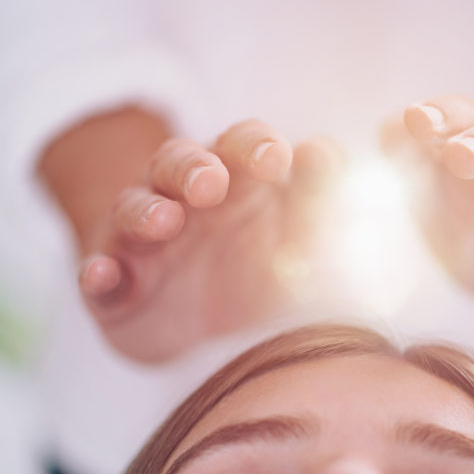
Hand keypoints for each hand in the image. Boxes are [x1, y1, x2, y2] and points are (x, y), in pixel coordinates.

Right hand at [76, 120, 341, 361]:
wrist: (192, 326)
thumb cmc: (258, 276)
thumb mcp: (302, 252)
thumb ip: (331, 224)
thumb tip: (376, 199)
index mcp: (240, 184)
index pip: (249, 147)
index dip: (265, 148)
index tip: (293, 160)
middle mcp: (188, 200)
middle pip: (184, 161)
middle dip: (198, 167)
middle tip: (214, 182)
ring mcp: (143, 240)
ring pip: (136, 206)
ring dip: (147, 210)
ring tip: (162, 223)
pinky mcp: (111, 284)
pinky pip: (97, 273)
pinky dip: (98, 274)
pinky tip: (103, 278)